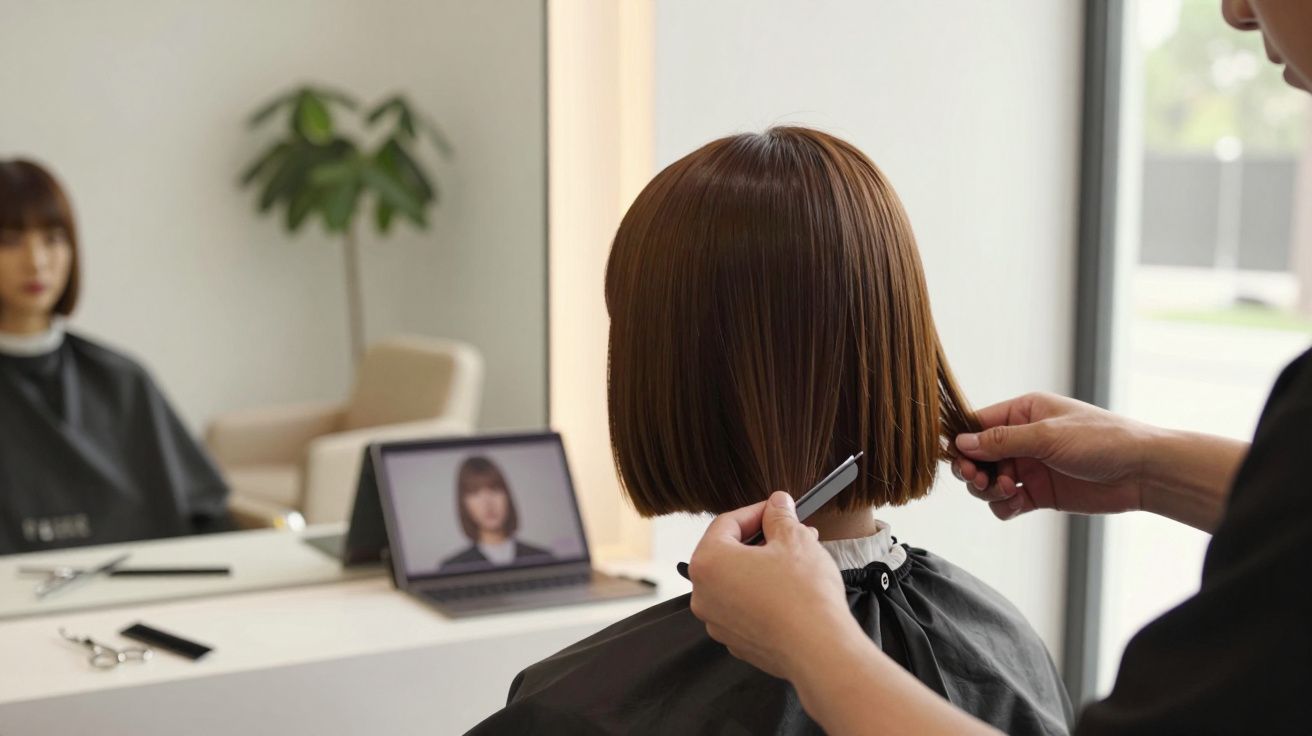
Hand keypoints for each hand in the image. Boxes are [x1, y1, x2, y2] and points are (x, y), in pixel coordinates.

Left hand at [687, 492, 861, 680]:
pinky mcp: (736, 641)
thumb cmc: (803, 595)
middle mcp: (703, 594)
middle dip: (761, 540)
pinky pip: (745, 608)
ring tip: (798, 561)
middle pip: (728, 553)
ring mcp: (717, 622)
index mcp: (708, 563)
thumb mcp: (795, 540)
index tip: (776, 508)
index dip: (755, 511)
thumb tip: (777, 505)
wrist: (819, 650)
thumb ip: (780, 516)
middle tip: (790, 533)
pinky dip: (763, 595)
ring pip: (738, 582)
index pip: (726, 523)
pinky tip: (791, 592)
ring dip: (763, 568)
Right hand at [952, 392, 1153, 519]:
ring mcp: (1031, 468)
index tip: (959, 460)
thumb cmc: (1102, 440)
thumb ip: (1002, 440)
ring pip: (990, 482)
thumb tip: (962, 443)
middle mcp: (1023, 439)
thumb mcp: (1047, 435)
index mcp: (1024, 413)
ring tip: (1009, 491)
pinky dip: (1004, 507)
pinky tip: (1017, 504)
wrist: (1142, 472)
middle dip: (973, 470)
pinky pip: (1008, 503)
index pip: (978, 425)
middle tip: (979, 480)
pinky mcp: (1040, 494)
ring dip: (990, 490)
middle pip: (979, 457)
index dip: (963, 443)